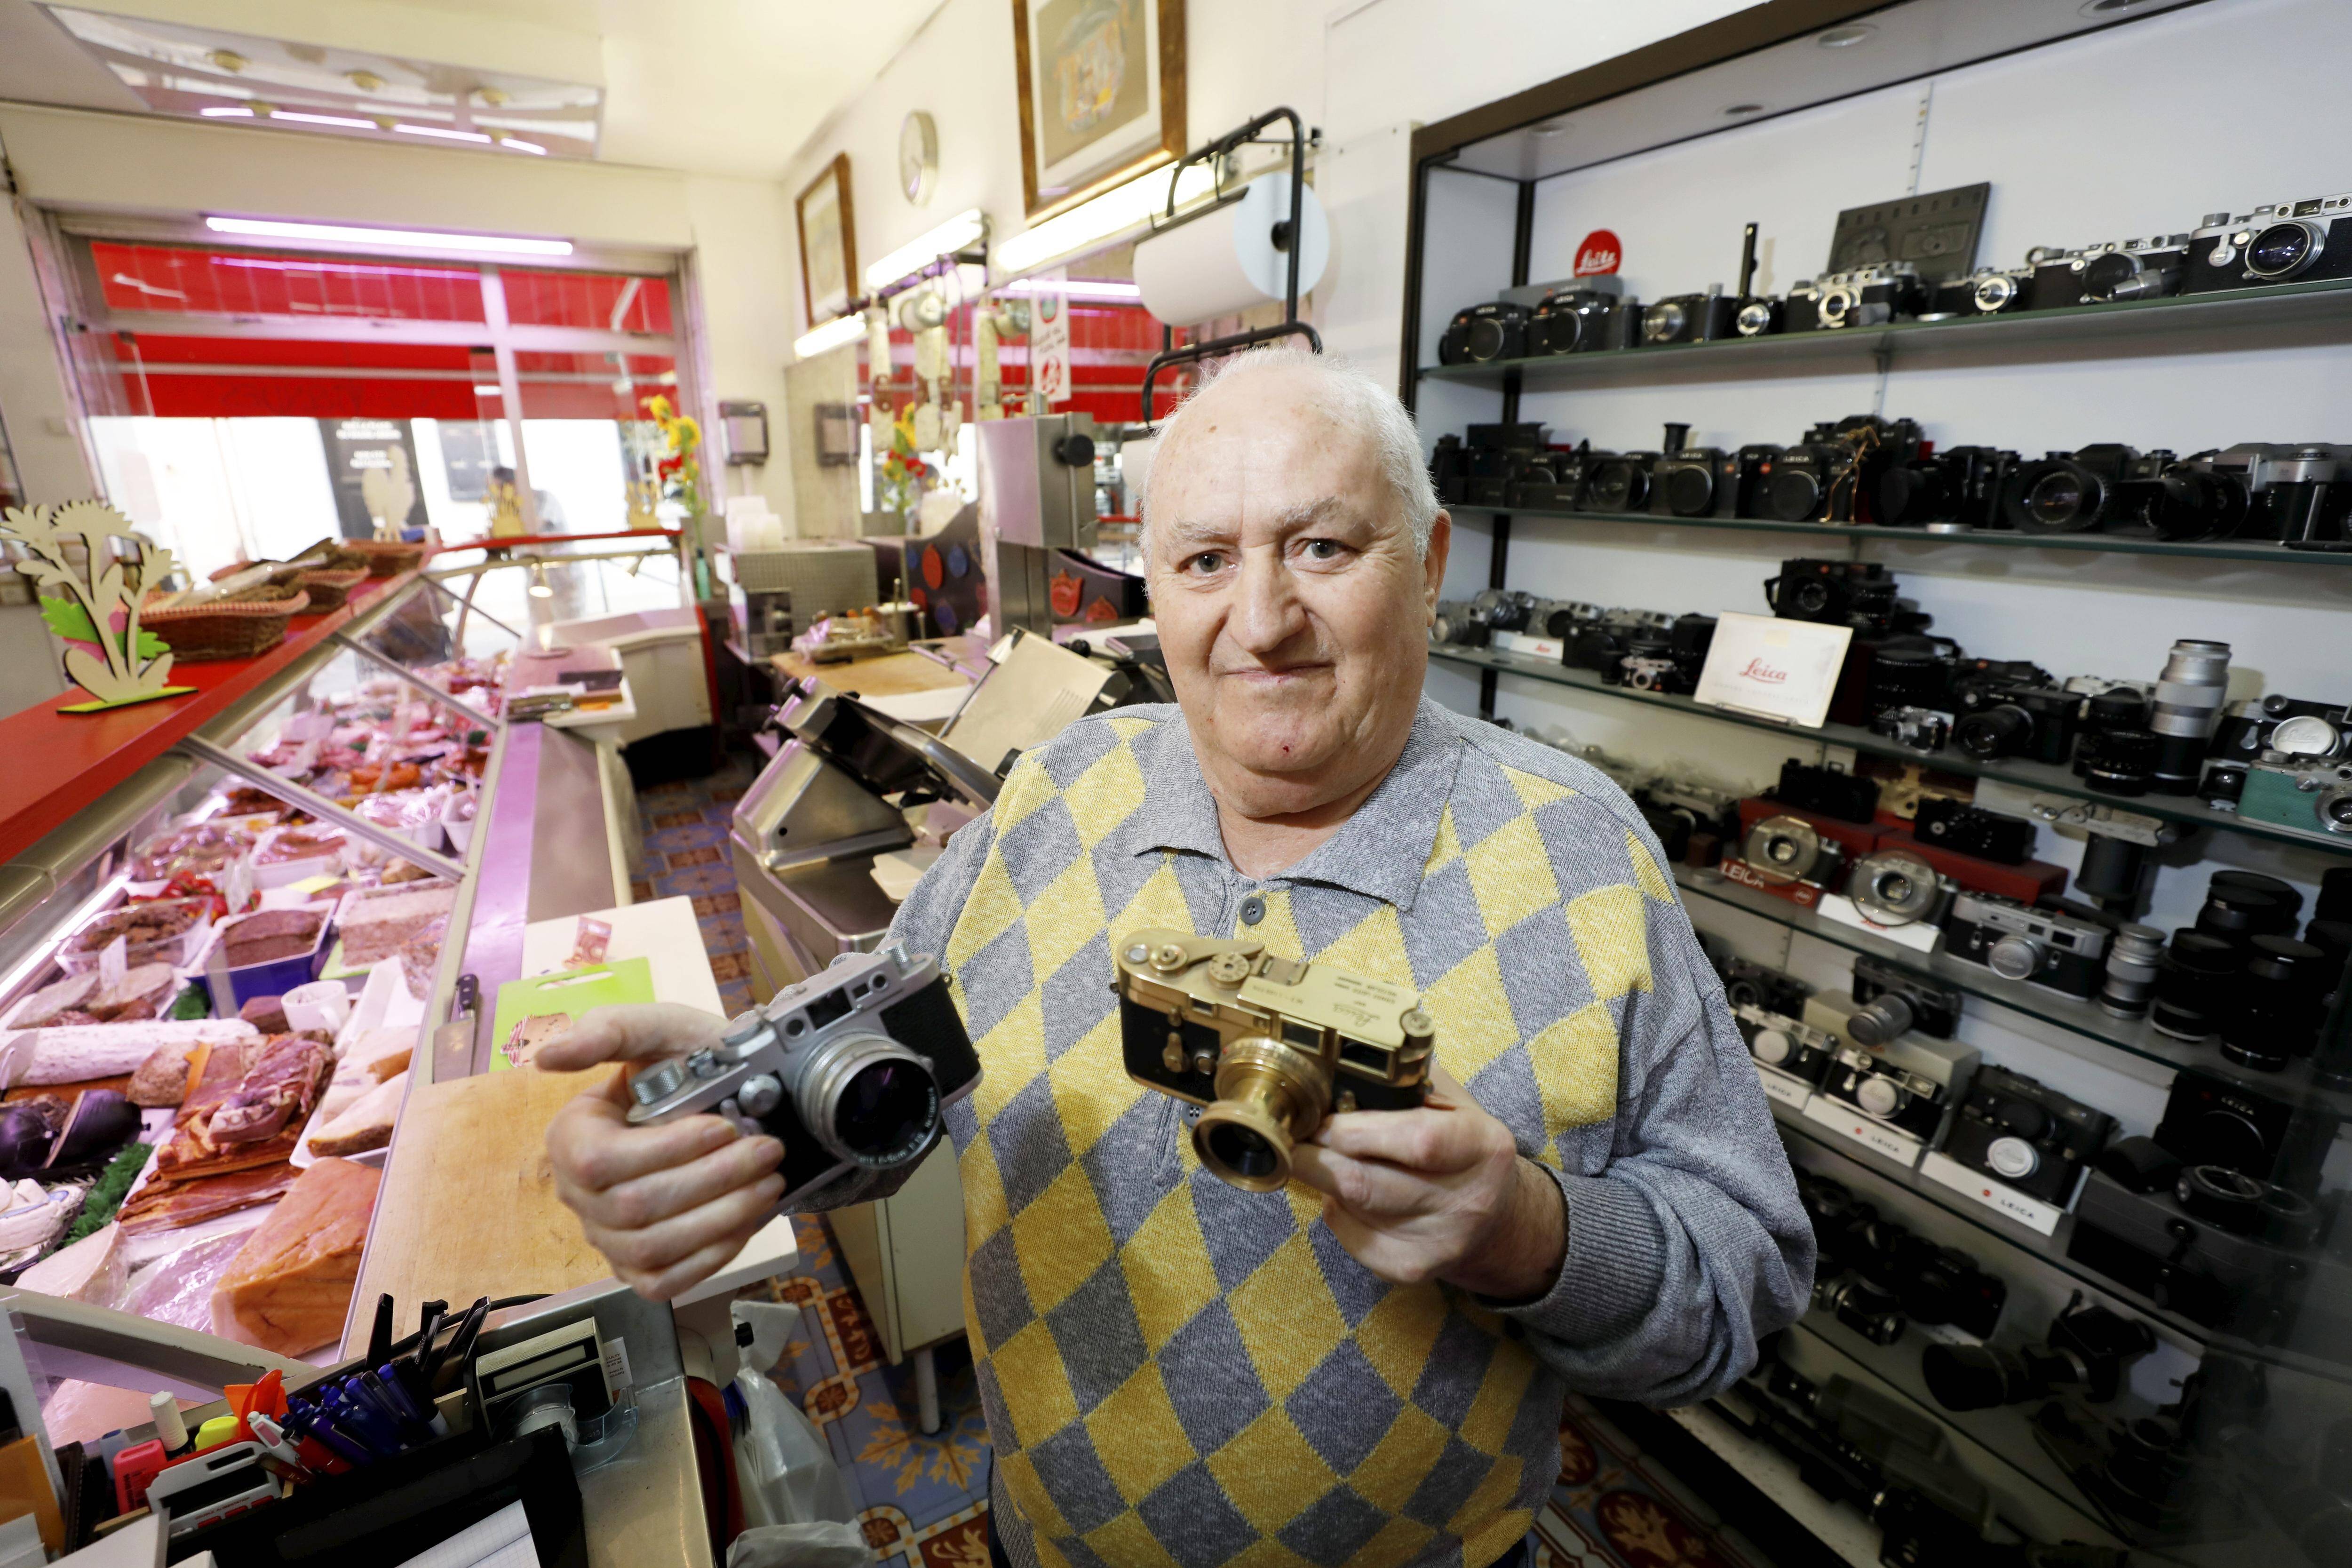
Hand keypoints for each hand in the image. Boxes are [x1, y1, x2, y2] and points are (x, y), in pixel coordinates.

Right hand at [541, 1003, 786, 1300]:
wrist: (725, 1093)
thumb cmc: (685, 1061)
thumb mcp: (655, 1028)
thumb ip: (607, 1031)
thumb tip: (547, 1055)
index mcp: (570, 1136)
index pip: (600, 1162)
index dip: (667, 1150)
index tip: (723, 1127)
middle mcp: (579, 1194)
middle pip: (635, 1208)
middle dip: (713, 1180)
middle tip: (769, 1151)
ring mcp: (606, 1237)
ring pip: (652, 1249)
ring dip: (721, 1218)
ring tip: (769, 1183)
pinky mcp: (638, 1268)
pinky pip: (664, 1281)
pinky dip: (711, 1256)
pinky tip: (748, 1222)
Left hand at [1289, 1064, 1566, 1300]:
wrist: (1501, 1221)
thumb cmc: (1466, 1149)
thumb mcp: (1456, 1104)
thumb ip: (1408, 1084)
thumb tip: (1341, 1071)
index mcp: (1482, 1146)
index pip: (1414, 1140)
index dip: (1355, 1130)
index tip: (1321, 1118)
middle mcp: (1466, 1199)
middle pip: (1367, 1183)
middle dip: (1317, 1156)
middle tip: (1295, 1138)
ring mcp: (1440, 1240)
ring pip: (1353, 1209)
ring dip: (1322, 1180)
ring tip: (1317, 1158)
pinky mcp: (1414, 1268)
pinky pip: (1352, 1239)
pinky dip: (1335, 1212)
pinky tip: (1342, 1196)